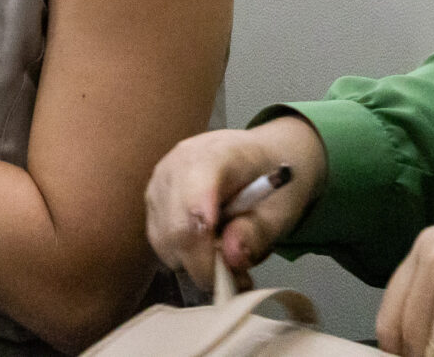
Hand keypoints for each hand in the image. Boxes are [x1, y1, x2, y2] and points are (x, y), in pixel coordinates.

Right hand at [146, 118, 325, 292]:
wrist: (261, 155)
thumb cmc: (273, 179)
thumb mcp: (280, 207)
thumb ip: (257, 233)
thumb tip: (232, 258)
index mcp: (212, 155)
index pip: (193, 202)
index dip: (203, 241)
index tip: (230, 270)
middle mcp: (175, 166)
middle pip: (174, 230)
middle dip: (206, 265)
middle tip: (241, 277)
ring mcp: (159, 183)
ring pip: (164, 242)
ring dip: (195, 262)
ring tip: (228, 257)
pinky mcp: (153, 201)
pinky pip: (161, 241)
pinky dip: (184, 255)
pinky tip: (209, 245)